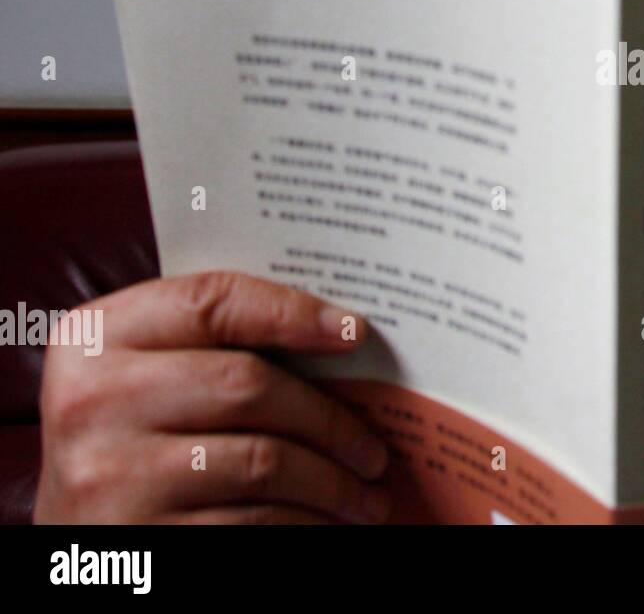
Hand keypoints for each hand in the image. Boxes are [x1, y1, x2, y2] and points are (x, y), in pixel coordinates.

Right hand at [33, 271, 390, 523]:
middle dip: (331, 420)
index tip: (355, 331)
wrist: (73, 537)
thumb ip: (214, 344)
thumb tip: (340, 335)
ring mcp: (112, 476)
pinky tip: (330, 523)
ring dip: (333, 484)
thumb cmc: (127, 440)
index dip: (292, 311)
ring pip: (262, 463)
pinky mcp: (141, 538)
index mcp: (94, 339)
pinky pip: (253, 523)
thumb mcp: (144, 375)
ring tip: (367, 493)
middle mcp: (94, 403)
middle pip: (250, 386)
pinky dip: (306, 524)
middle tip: (374, 449)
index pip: (212, 302)